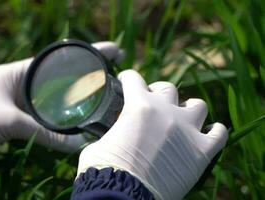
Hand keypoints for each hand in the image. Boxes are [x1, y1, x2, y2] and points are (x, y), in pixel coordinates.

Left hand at [0, 41, 124, 163]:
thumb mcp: (12, 122)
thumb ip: (45, 132)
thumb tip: (76, 144)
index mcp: (19, 71)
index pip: (57, 58)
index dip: (83, 54)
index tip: (110, 51)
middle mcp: (23, 80)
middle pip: (61, 73)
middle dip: (85, 70)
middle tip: (113, 69)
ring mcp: (23, 96)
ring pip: (57, 91)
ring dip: (76, 90)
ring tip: (102, 89)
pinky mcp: (22, 112)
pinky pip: (49, 108)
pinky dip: (65, 109)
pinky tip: (79, 111)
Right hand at [76, 70, 227, 199]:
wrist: (125, 194)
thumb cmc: (105, 171)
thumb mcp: (98, 145)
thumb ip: (107, 134)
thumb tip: (107, 139)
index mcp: (138, 106)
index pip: (133, 79)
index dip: (127, 79)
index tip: (126, 82)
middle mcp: (165, 111)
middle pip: (167, 88)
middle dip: (158, 93)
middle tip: (154, 103)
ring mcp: (187, 129)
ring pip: (197, 105)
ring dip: (189, 109)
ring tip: (183, 117)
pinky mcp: (202, 151)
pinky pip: (219, 133)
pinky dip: (215, 131)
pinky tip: (209, 133)